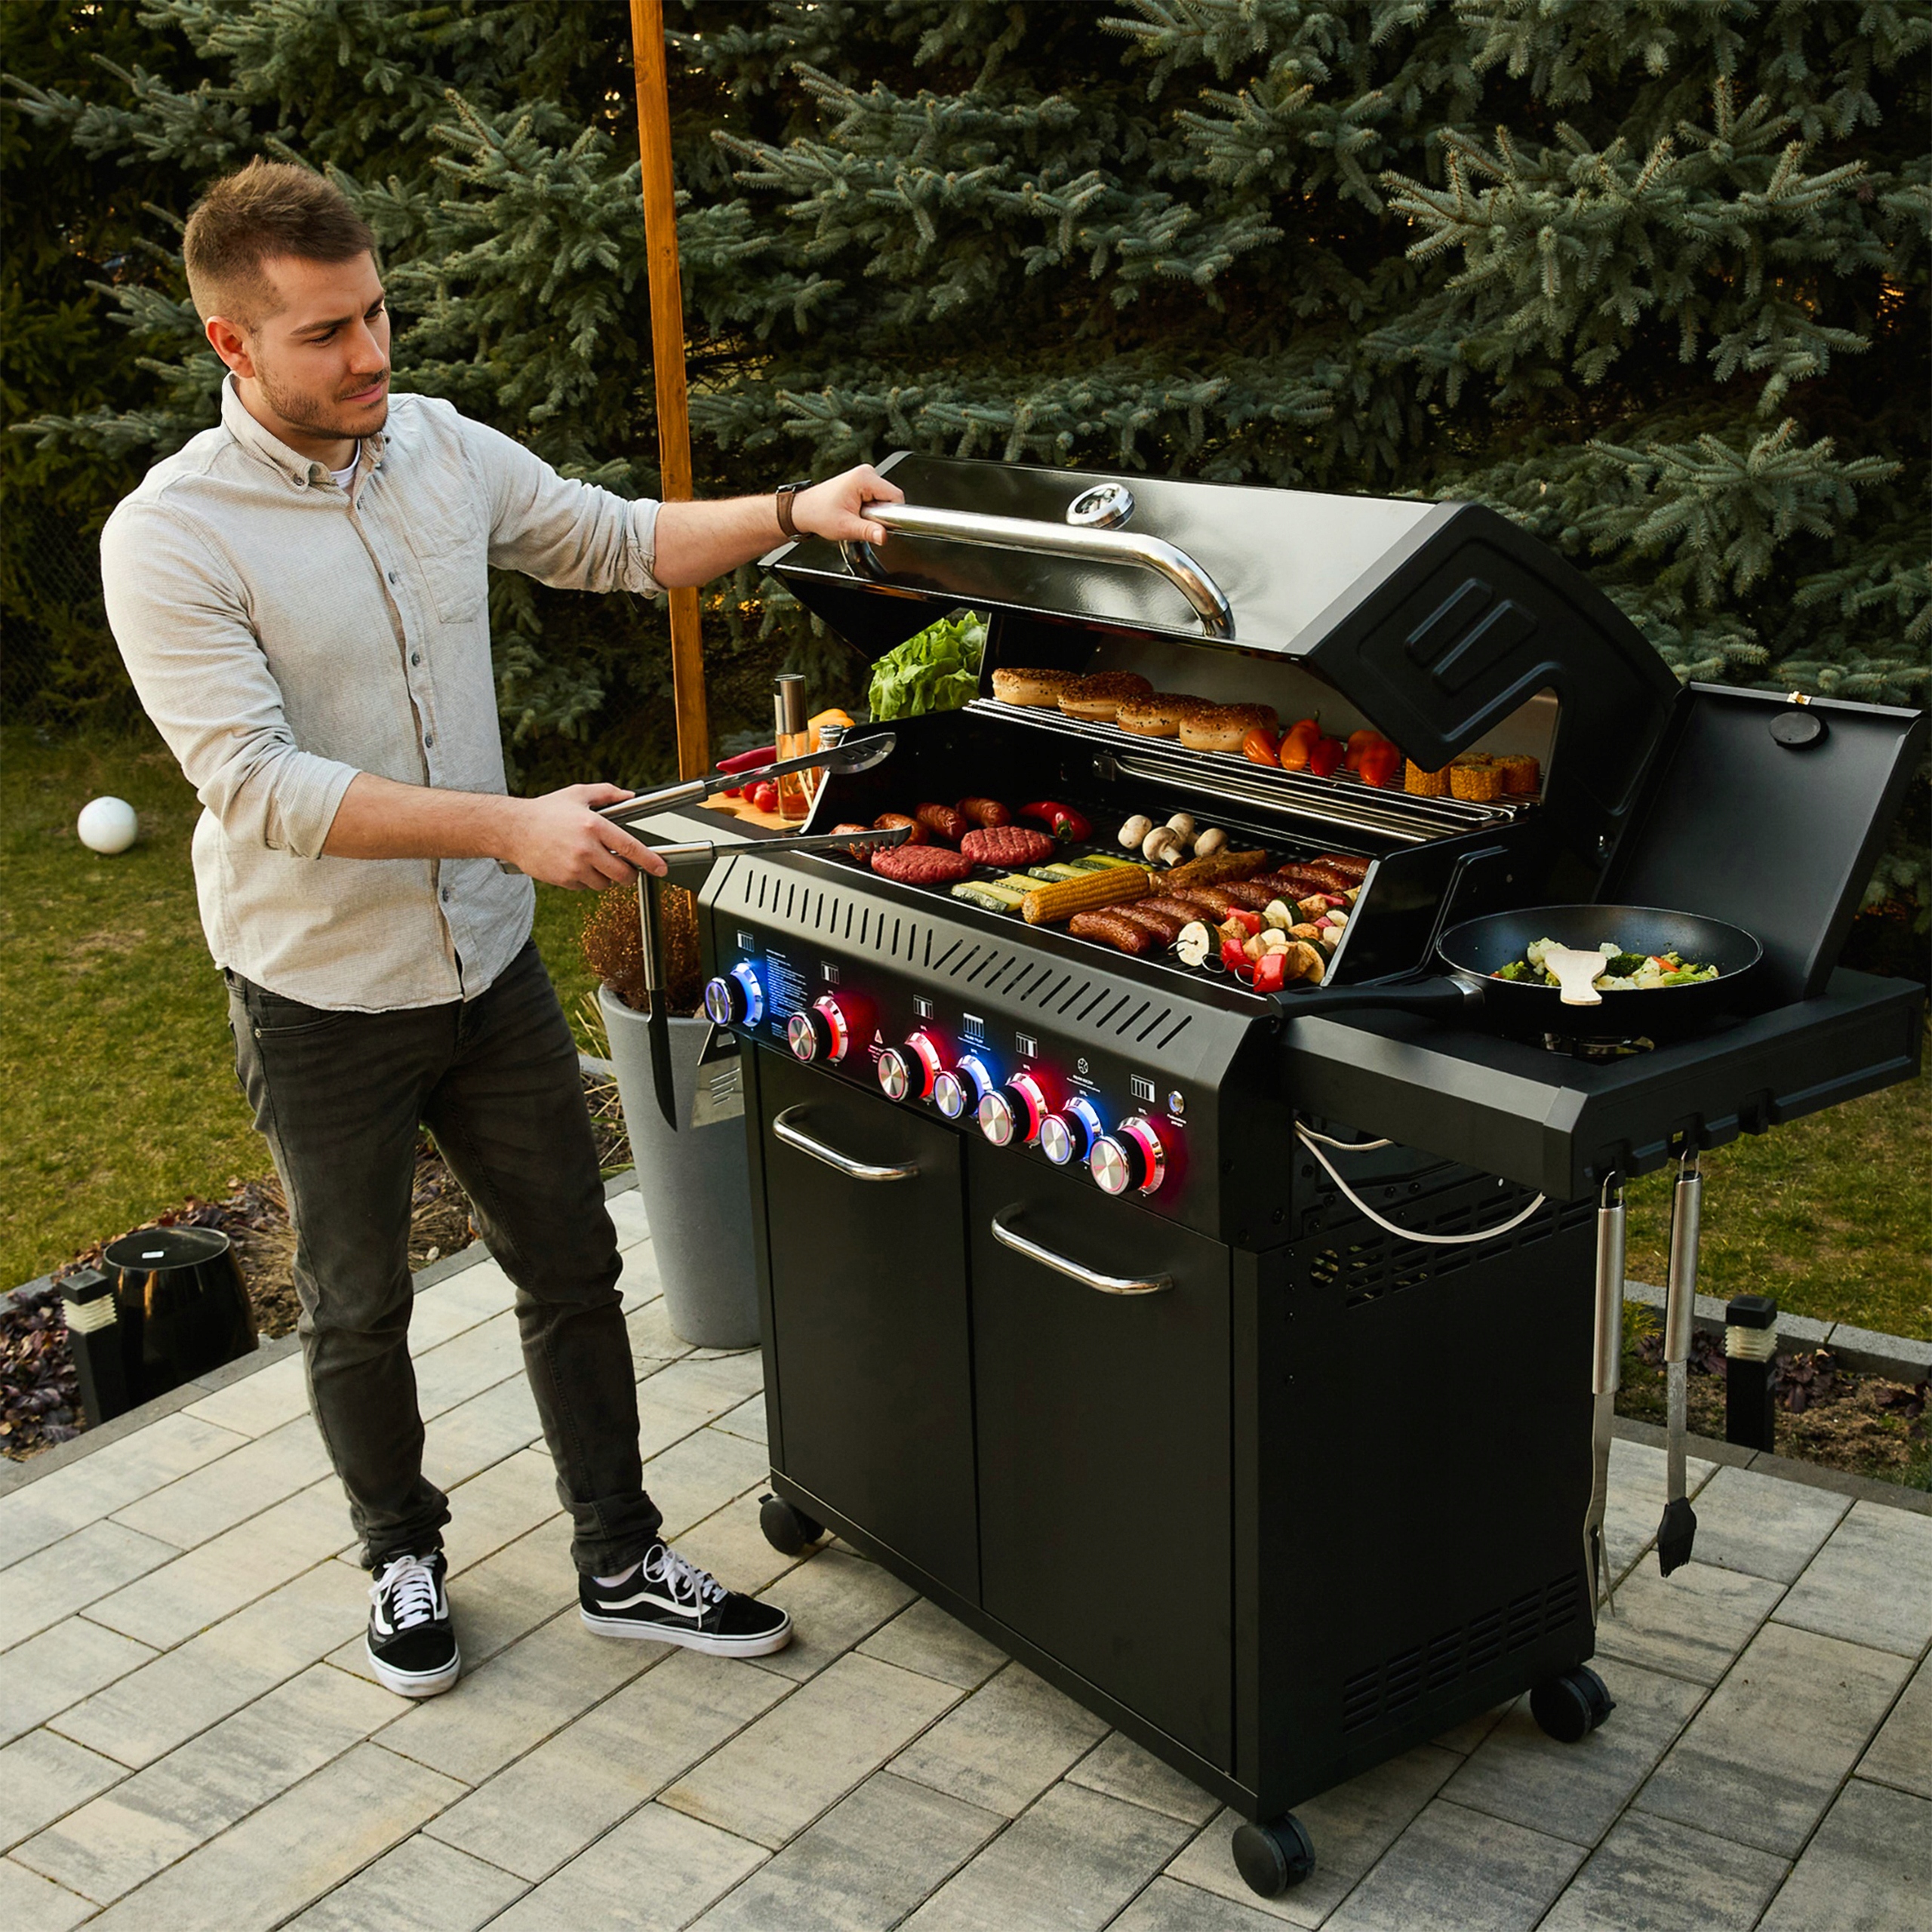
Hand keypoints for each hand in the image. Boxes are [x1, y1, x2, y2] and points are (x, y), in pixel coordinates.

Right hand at [501, 785, 667, 889]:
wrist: (513, 829)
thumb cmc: (545, 811)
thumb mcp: (577, 794)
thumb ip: (607, 793)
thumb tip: (629, 796)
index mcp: (594, 825)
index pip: (631, 847)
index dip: (650, 860)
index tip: (661, 868)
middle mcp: (586, 848)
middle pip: (622, 874)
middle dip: (629, 875)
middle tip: (627, 870)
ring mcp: (574, 867)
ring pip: (605, 884)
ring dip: (605, 877)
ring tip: (593, 861)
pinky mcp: (563, 880)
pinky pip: (585, 888)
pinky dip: (586, 881)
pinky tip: (575, 865)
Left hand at [794, 464, 904, 546]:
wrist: (803, 511)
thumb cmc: (818, 513)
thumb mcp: (846, 527)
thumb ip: (868, 531)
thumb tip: (884, 536)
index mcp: (864, 478)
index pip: (896, 496)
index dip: (892, 514)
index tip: (877, 523)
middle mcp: (866, 472)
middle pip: (890, 498)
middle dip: (880, 514)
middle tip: (860, 519)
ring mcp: (864, 476)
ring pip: (884, 499)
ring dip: (874, 512)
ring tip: (855, 515)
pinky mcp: (863, 482)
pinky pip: (877, 498)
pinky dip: (869, 508)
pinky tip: (855, 511)